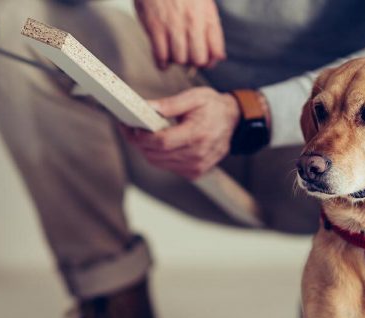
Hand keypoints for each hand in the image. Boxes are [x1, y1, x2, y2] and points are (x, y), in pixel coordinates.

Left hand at [123, 87, 238, 179]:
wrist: (234, 122)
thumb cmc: (214, 107)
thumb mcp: (194, 97)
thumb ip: (169, 104)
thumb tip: (147, 107)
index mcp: (197, 134)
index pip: (161, 142)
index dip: (141, 136)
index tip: (129, 127)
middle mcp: (197, 155)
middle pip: (156, 155)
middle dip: (140, 143)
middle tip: (132, 129)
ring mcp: (196, 167)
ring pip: (158, 163)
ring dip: (148, 150)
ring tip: (146, 135)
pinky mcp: (194, 173)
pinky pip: (168, 167)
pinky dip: (160, 157)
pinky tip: (162, 144)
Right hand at [133, 0, 225, 68]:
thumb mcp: (204, 2)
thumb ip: (211, 26)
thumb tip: (218, 55)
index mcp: (207, 15)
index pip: (216, 50)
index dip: (211, 60)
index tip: (205, 61)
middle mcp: (193, 22)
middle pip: (198, 59)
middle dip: (193, 62)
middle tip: (187, 57)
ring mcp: (174, 25)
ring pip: (180, 59)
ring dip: (176, 61)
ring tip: (173, 55)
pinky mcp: (156, 27)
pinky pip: (160, 55)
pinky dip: (161, 63)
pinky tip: (162, 61)